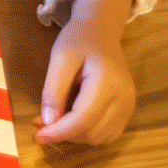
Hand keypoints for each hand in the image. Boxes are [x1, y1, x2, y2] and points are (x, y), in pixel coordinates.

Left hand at [33, 0, 135, 145]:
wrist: (100, 30)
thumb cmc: (78, 40)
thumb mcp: (59, 58)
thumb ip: (53, 90)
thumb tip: (48, 122)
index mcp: (108, 83)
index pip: (84, 119)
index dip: (60, 132)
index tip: (38, 137)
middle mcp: (124, 98)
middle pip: (92, 132)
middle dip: (64, 134)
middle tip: (40, 124)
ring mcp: (129, 105)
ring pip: (101, 137)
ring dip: (74, 136)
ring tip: (53, 121)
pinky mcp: (127, 109)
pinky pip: (107, 132)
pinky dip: (86, 132)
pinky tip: (70, 120)